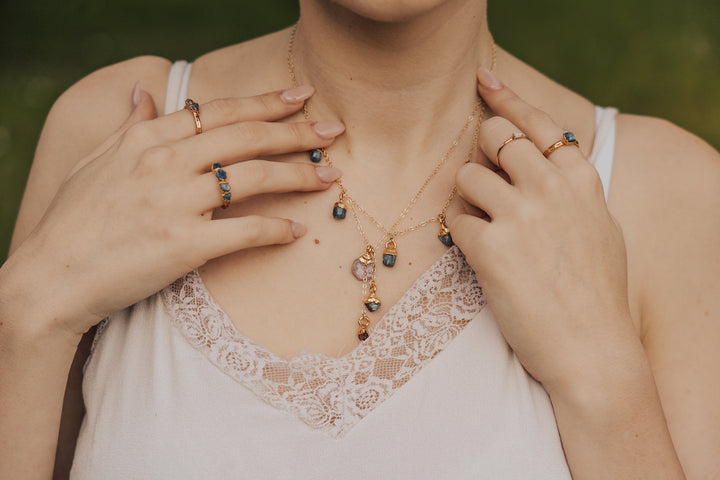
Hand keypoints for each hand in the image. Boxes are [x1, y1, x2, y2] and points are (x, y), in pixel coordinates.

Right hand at [4, 84, 343, 338]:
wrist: (51, 278)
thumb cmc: (73, 221)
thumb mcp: (95, 162)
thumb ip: (130, 127)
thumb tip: (144, 93)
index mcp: (148, 140)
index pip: (220, 111)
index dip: (265, 103)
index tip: (300, 98)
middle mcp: (165, 163)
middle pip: (246, 137)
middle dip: (296, 131)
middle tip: (334, 130)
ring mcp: (175, 202)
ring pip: (253, 177)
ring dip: (298, 174)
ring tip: (329, 176)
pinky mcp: (183, 244)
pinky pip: (244, 231)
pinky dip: (275, 229)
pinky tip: (296, 231)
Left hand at [449, 68, 635, 393]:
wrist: (592, 350)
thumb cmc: (594, 294)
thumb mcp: (599, 230)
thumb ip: (571, 192)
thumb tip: (540, 165)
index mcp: (580, 181)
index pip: (539, 123)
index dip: (507, 97)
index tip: (483, 80)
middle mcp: (551, 187)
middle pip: (495, 137)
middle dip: (479, 151)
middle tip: (480, 179)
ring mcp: (520, 215)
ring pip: (467, 176)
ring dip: (464, 197)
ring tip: (481, 226)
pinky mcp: (490, 247)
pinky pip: (454, 220)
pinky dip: (457, 232)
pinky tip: (475, 252)